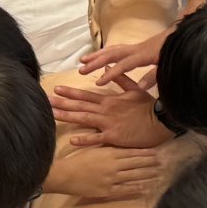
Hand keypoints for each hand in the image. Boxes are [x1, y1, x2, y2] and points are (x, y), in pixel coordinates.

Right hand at [47, 142, 163, 199]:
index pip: (132, 152)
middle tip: (163, 163)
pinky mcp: (108, 191)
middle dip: (151, 163)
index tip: (156, 152)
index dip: (145, 153)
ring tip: (159, 175)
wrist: (65, 175)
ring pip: (134, 177)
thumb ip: (108, 147)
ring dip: (148, 176)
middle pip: (137, 164)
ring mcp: (112, 179)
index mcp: (110, 152)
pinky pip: (126, 190)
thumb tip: (121, 144)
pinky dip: (138, 189)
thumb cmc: (78, 160)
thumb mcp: (94, 148)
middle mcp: (114, 165)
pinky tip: (147, 188)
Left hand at [52, 71, 166, 149]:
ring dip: (67, 117)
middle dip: (62, 104)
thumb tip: (108, 67)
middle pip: (80, 106)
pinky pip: (97, 138)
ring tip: (52, 115)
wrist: (160, 120)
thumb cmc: (149, 106)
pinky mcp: (114, 136)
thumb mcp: (135, 90)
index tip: (56, 89)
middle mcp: (105, 110)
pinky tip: (72, 140)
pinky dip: (85, 139)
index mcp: (109, 100)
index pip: (85, 95)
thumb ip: (120, 79)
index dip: (70, 92)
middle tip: (46, 102)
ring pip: (84, 119)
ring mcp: (108, 123)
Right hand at [78, 29, 167, 86]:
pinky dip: (105, 52)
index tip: (98, 82)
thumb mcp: (167, 66)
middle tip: (81, 71)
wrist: (183, 36)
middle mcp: (136, 49)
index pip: (123, 65)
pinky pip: (117, 48)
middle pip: (112, 54)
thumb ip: (153, 77)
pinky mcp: (137, 47)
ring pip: (112, 50)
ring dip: (97, 55)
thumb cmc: (176, 52)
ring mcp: (135, 46)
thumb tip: (140, 87)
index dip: (110, 74)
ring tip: (83, 61)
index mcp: (144, 55)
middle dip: (95, 62)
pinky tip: (99, 57)